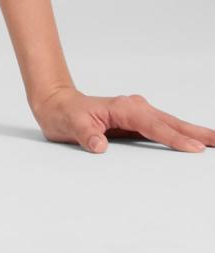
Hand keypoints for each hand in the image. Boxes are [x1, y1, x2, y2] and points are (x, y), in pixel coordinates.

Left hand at [30, 85, 213, 153]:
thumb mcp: (69, 124)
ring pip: (172, 124)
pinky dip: (182, 135)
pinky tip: (195, 143)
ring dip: (194, 134)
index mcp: (123, 109)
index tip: (195, 149)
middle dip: (197, 134)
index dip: (174, 139)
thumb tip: (99, 145)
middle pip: (171, 123)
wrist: (55, 103)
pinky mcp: (138, 121)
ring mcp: (138, 114)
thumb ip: (85, 134)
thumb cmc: (63, 114)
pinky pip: (164, 129)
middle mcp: (134, 108)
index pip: (153, 126)